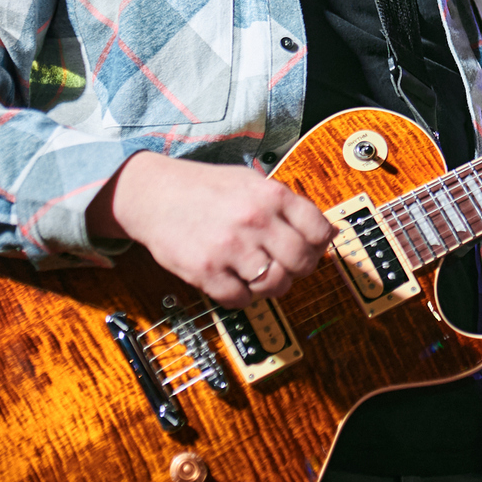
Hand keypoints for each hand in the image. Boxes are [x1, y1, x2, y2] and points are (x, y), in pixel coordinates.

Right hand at [87, 151, 336, 307]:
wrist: (152, 193)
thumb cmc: (204, 188)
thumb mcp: (252, 182)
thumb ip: (290, 205)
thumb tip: (329, 233)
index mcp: (271, 195)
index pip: (320, 231)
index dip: (319, 245)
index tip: (309, 249)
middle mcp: (254, 220)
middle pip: (303, 262)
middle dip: (298, 269)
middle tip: (284, 266)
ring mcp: (230, 247)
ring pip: (275, 285)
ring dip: (271, 286)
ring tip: (257, 274)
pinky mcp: (206, 270)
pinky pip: (241, 300)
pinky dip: (241, 297)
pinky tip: (234, 281)